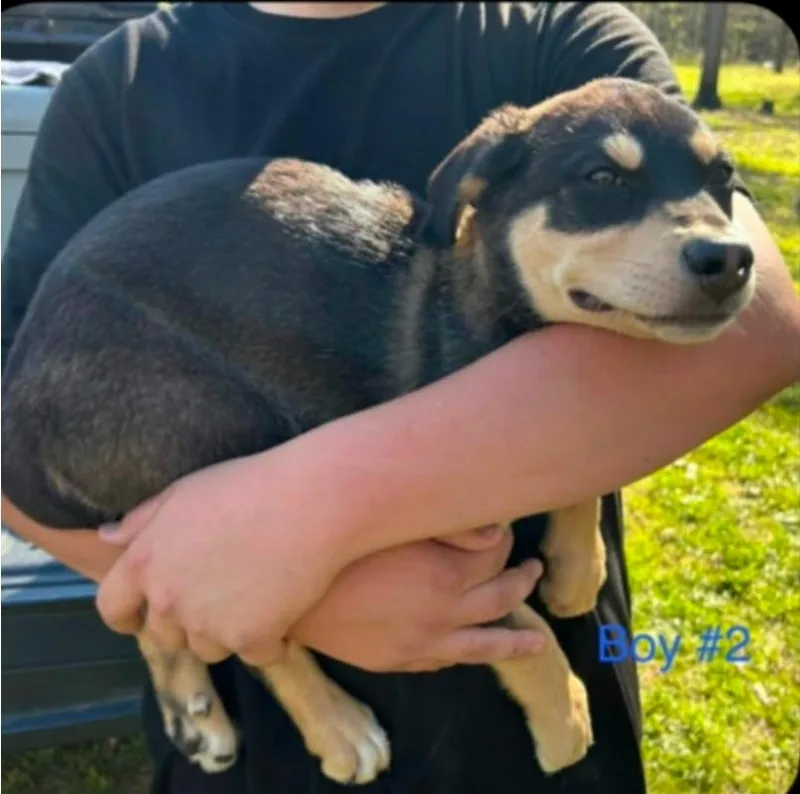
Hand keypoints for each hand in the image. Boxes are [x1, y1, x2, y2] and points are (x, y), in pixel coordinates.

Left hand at [95, 451, 362, 666]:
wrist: (310, 501)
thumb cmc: (249, 485)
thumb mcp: (185, 491)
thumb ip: (142, 520)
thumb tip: (106, 537)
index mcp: (146, 562)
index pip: (113, 607)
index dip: (125, 616)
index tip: (138, 619)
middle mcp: (169, 600)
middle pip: (167, 634)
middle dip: (188, 621)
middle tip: (223, 592)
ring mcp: (209, 624)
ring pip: (209, 648)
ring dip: (227, 632)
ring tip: (257, 596)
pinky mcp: (251, 639)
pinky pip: (256, 655)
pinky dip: (271, 640)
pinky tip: (286, 608)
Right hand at [291, 525, 543, 671]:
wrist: (292, 592)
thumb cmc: (342, 547)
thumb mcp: (397, 524)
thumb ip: (451, 525)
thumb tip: (498, 528)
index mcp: (447, 575)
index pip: (495, 556)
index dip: (505, 540)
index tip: (505, 529)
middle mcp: (445, 614)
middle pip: (501, 598)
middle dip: (522, 581)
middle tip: (534, 570)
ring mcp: (423, 643)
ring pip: (485, 646)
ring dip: (515, 640)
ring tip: (537, 641)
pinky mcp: (398, 660)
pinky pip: (445, 662)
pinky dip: (465, 655)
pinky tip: (471, 651)